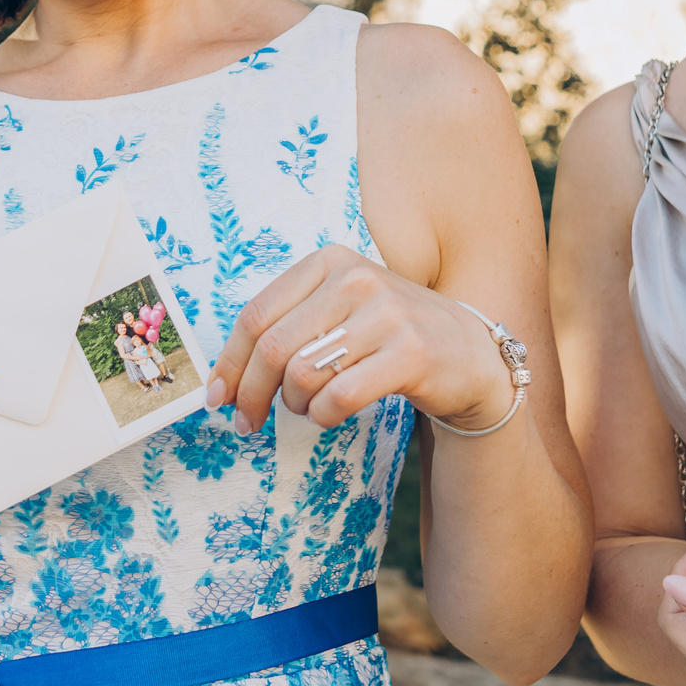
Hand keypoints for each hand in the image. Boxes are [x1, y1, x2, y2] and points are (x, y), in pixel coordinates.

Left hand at [205, 245, 509, 433]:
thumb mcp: (339, 311)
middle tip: (247, 424)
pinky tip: (332, 414)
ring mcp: (386, 314)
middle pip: (273, 348)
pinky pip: (339, 397)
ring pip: (303, 374)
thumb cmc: (388, 336)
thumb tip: (224, 382)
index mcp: (330, 262)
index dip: (229, 362)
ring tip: (307, 408)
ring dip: (294, 405)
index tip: (217, 397)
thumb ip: (288, 329)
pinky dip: (324, 416)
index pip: (256, 314)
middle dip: (251, 395)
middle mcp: (356, 279)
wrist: (468, 354)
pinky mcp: (410, 353)